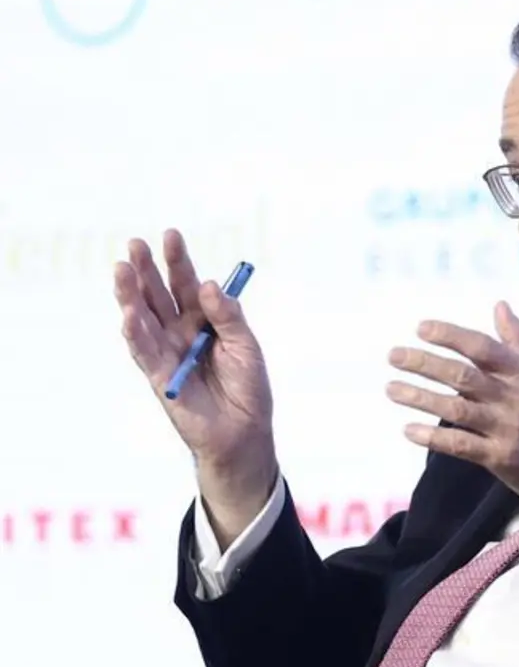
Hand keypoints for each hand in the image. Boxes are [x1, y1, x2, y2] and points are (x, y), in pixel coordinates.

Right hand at [113, 229, 276, 543]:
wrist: (244, 431)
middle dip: (146, 269)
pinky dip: (134, 332)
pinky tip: (128, 312)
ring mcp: (166, 352)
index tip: (170, 235)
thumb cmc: (249, 387)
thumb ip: (228, 317)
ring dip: (131, 294)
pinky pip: (143, 351)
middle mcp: (180, 331)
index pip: (187, 284)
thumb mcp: (246, 346)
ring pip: (143, 318)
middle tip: (134, 244)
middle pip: (158, 295)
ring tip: (121, 270)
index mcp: (204, 320)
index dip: (178, 261)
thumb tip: (207, 285)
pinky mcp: (158, 375)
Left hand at [386, 302, 518, 533]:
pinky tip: (409, 430)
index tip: (420, 328)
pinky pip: (461, 444)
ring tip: (391, 389)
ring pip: (457, 408)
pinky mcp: (501, 457)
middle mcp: (515, 397)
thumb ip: (518, 339)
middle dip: (425, 364)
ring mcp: (507, 428)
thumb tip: (499, 304)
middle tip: (393, 356)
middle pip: (463, 375)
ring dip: (420, 398)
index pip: (482, 347)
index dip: (451, 336)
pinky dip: (433, 437)